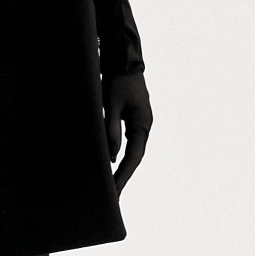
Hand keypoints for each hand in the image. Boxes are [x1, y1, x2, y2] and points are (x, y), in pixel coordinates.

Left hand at [104, 69, 151, 191]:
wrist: (125, 60)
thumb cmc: (117, 81)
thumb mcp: (112, 105)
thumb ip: (112, 130)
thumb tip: (111, 156)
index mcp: (142, 125)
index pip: (133, 157)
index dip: (123, 175)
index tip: (115, 191)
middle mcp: (144, 126)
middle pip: (134, 157)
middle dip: (123, 176)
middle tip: (113, 196)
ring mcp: (139, 122)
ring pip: (132, 151)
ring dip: (122, 167)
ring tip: (112, 185)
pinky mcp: (133, 118)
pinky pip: (128, 141)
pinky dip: (121, 154)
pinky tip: (111, 163)